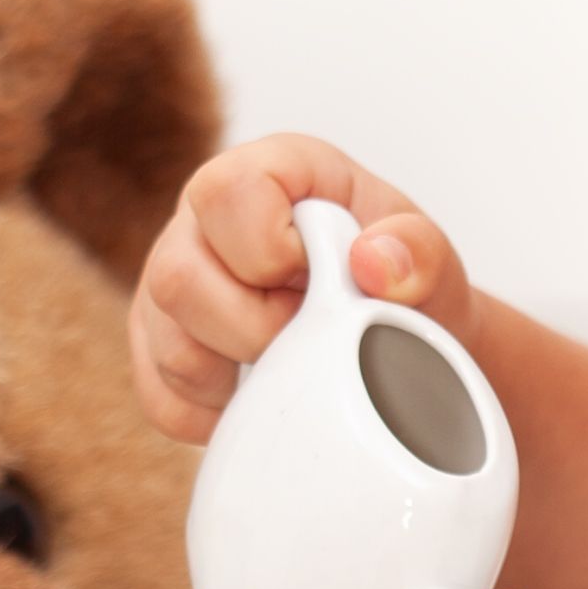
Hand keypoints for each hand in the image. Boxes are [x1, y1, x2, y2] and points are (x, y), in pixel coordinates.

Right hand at [129, 134, 477, 445]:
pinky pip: (162, 399)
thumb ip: (416, 250)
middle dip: (254, 327)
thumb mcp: (427, 257)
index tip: (313, 275)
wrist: (400, 338)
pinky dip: (219, 415)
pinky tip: (263, 395)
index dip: (268, 247)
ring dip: (240, 375)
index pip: (225, 192)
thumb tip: (375, 263)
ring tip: (295, 361)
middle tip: (310, 333)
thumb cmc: (401, 281)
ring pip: (166, 345)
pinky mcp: (161, 343)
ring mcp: (175, 282)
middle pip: (176, 277)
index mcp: (268, 173)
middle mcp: (205, 221)